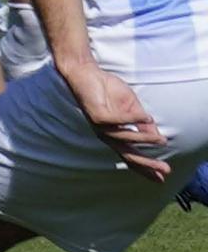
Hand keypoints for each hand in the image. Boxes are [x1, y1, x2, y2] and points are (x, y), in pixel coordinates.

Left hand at [59, 59, 168, 181]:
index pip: (131, 155)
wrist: (87, 73)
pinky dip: (132, 119)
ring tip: (161, 140)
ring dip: (144, 139)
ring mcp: (100, 126)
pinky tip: (146, 116)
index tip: (163, 178)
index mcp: (115, 135)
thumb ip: (143, 123)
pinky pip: (116, 120)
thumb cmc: (108, 90)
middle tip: (165, 170)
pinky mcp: (96, 115)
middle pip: (127, 154)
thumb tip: (158, 137)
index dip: (146, 167)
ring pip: (124, 138)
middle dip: (146, 163)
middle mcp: (106, 134)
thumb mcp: (133, 109)